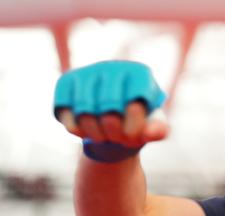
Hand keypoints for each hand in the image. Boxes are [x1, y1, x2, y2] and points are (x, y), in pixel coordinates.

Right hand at [53, 60, 167, 162]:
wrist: (112, 118)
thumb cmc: (138, 121)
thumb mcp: (153, 126)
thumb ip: (158, 130)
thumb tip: (151, 133)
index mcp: (140, 73)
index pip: (135, 105)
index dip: (133, 128)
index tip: (135, 134)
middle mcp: (113, 67)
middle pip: (110, 110)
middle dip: (114, 133)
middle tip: (118, 138)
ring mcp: (88, 71)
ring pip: (85, 112)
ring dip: (95, 133)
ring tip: (104, 136)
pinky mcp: (66, 82)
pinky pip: (64, 111)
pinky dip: (76, 129)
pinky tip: (85, 130)